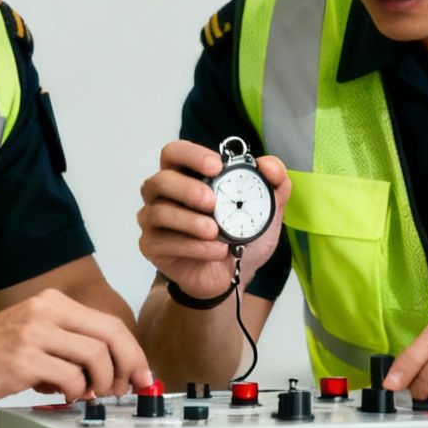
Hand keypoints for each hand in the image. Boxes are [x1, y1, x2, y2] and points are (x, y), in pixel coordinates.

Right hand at [0, 288, 151, 403]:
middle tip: (126, 388)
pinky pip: (70, 377)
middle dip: (128, 366)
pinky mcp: (24, 359)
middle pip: (111, 336)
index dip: (133, 351)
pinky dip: (75, 391)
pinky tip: (63, 395)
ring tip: (88, 394)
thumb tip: (108, 371)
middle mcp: (47, 312)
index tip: (140, 373)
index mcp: (52, 303)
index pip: (110, 323)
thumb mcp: (33, 334)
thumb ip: (67, 345)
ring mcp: (36, 334)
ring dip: (101, 383)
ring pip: (95, 356)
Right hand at [137, 139, 289, 300]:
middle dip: (187, 189)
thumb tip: (268, 166)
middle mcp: (164, 194)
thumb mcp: (267, 208)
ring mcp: (154, 220)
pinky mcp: (152, 246)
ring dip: (189, 221)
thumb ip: (275, 182)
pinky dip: (193, 246)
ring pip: (158, 212)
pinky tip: (216, 251)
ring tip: (215, 232)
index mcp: (186, 175)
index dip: (191, 155)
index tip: (216, 166)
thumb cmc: (241, 234)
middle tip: (213, 202)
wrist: (234, 274)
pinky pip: (164, 242)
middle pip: (160, 180)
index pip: (175, 153)